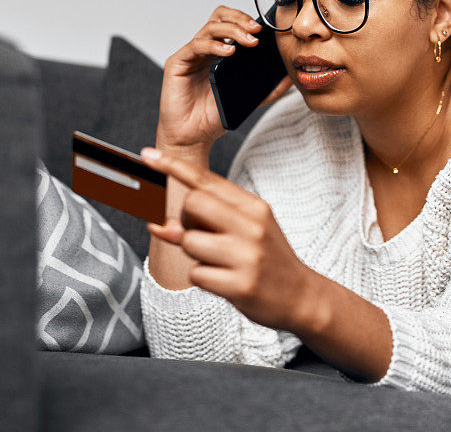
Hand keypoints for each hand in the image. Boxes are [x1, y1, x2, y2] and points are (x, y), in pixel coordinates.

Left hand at [140, 146, 318, 335]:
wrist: (301, 296)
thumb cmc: (268, 259)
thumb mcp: (246, 231)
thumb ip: (207, 222)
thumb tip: (160, 223)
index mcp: (254, 207)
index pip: (206, 180)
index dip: (173, 167)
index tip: (148, 155)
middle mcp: (252, 226)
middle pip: (192, 204)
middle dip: (186, 221)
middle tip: (204, 236)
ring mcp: (247, 256)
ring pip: (189, 242)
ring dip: (194, 255)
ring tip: (220, 263)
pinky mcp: (240, 285)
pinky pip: (197, 275)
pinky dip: (204, 279)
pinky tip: (225, 281)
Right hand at [156, 5, 292, 150]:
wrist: (194, 135)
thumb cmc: (214, 115)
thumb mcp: (250, 99)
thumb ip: (270, 89)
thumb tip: (291, 78)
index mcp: (220, 52)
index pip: (232, 23)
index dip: (247, 20)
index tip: (265, 30)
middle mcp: (205, 49)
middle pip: (219, 17)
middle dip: (240, 19)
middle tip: (257, 31)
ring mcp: (191, 54)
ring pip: (210, 28)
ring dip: (232, 30)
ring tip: (249, 42)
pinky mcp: (178, 62)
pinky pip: (196, 45)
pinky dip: (215, 45)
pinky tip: (229, 51)